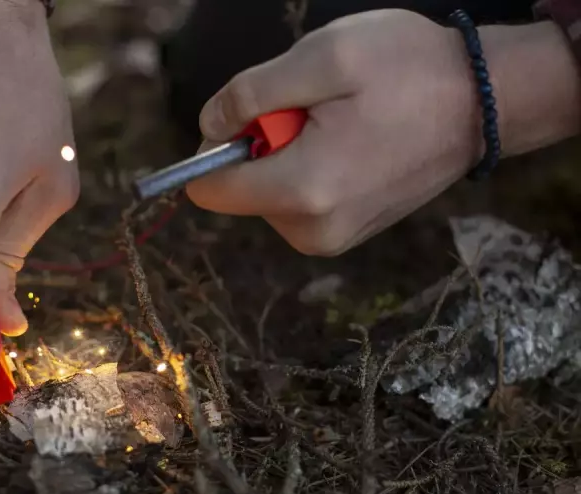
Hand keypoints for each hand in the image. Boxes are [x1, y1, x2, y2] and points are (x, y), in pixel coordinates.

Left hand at [189, 10, 580, 255]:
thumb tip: (208, 127)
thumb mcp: (322, 57)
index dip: (214, 146)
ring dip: (287, 154)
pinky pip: (297, 202)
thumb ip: (249, 95)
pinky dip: (308, 169)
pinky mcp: (344, 234)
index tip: (250, 114)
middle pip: (240, 190)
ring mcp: (330, 237)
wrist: (485, 103)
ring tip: (341, 125)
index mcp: (302, 191)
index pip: (208, 190)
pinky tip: (350, 143)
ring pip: (268, 194)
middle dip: (262, 144)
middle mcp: (312, 230)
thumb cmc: (409, 71)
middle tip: (316, 111)